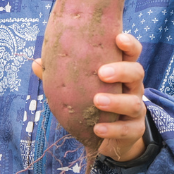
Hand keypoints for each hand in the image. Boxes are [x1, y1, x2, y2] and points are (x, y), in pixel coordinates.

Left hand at [32, 31, 147, 161]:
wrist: (108, 136)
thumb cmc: (91, 101)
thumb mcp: (78, 86)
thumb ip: (59, 75)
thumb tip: (36, 63)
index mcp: (120, 70)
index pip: (131, 53)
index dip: (129, 44)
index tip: (118, 38)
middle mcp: (132, 87)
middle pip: (137, 73)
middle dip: (121, 71)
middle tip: (102, 73)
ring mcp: (136, 109)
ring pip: (134, 103)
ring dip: (115, 101)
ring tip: (97, 100)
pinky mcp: (134, 130)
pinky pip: (129, 129)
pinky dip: (113, 129)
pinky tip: (98, 129)